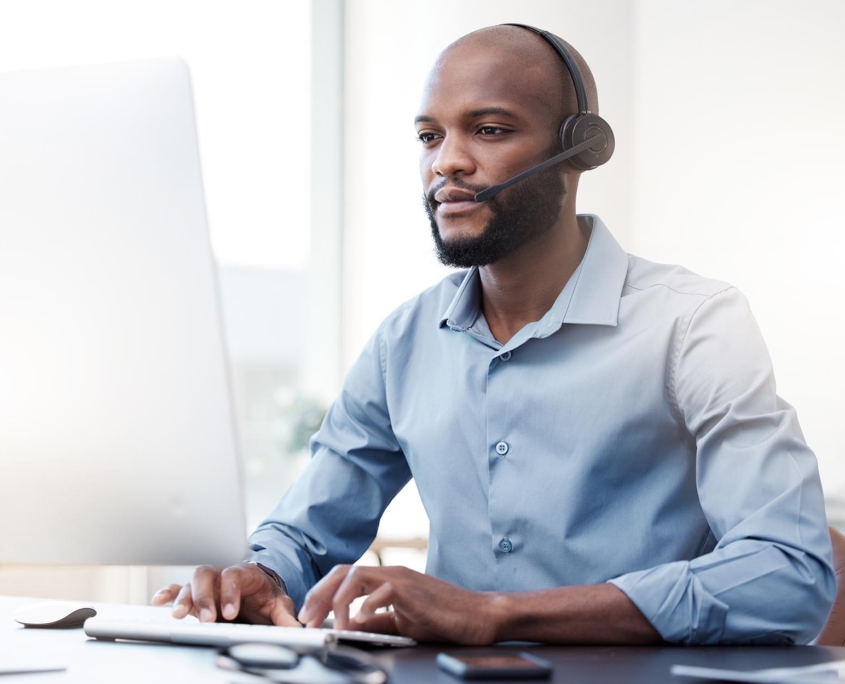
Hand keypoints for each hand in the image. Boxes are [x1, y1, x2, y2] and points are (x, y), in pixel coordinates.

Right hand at [151, 562, 299, 626]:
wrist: (257, 592)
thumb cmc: (265, 596)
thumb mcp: (279, 604)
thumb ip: (285, 616)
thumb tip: (296, 629)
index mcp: (244, 573)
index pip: (234, 575)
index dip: (230, 592)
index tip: (231, 612)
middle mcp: (222, 575)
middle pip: (207, 575)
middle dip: (205, 596)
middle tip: (208, 618)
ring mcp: (208, 584)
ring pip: (191, 583)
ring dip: (185, 598)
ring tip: (180, 616)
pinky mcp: (196, 595)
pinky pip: (178, 589)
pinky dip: (168, 593)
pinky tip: (159, 600)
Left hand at [298, 565, 503, 643]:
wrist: (478, 616)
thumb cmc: (444, 618)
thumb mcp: (403, 621)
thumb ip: (379, 620)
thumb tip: (353, 625)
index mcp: (386, 579)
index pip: (346, 577)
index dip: (323, 593)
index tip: (309, 615)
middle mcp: (391, 573)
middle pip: (344, 572)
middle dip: (320, 593)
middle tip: (307, 618)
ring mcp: (401, 579)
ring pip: (357, 576)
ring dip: (337, 600)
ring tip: (331, 624)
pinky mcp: (412, 590)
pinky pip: (382, 592)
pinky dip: (365, 607)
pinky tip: (358, 623)